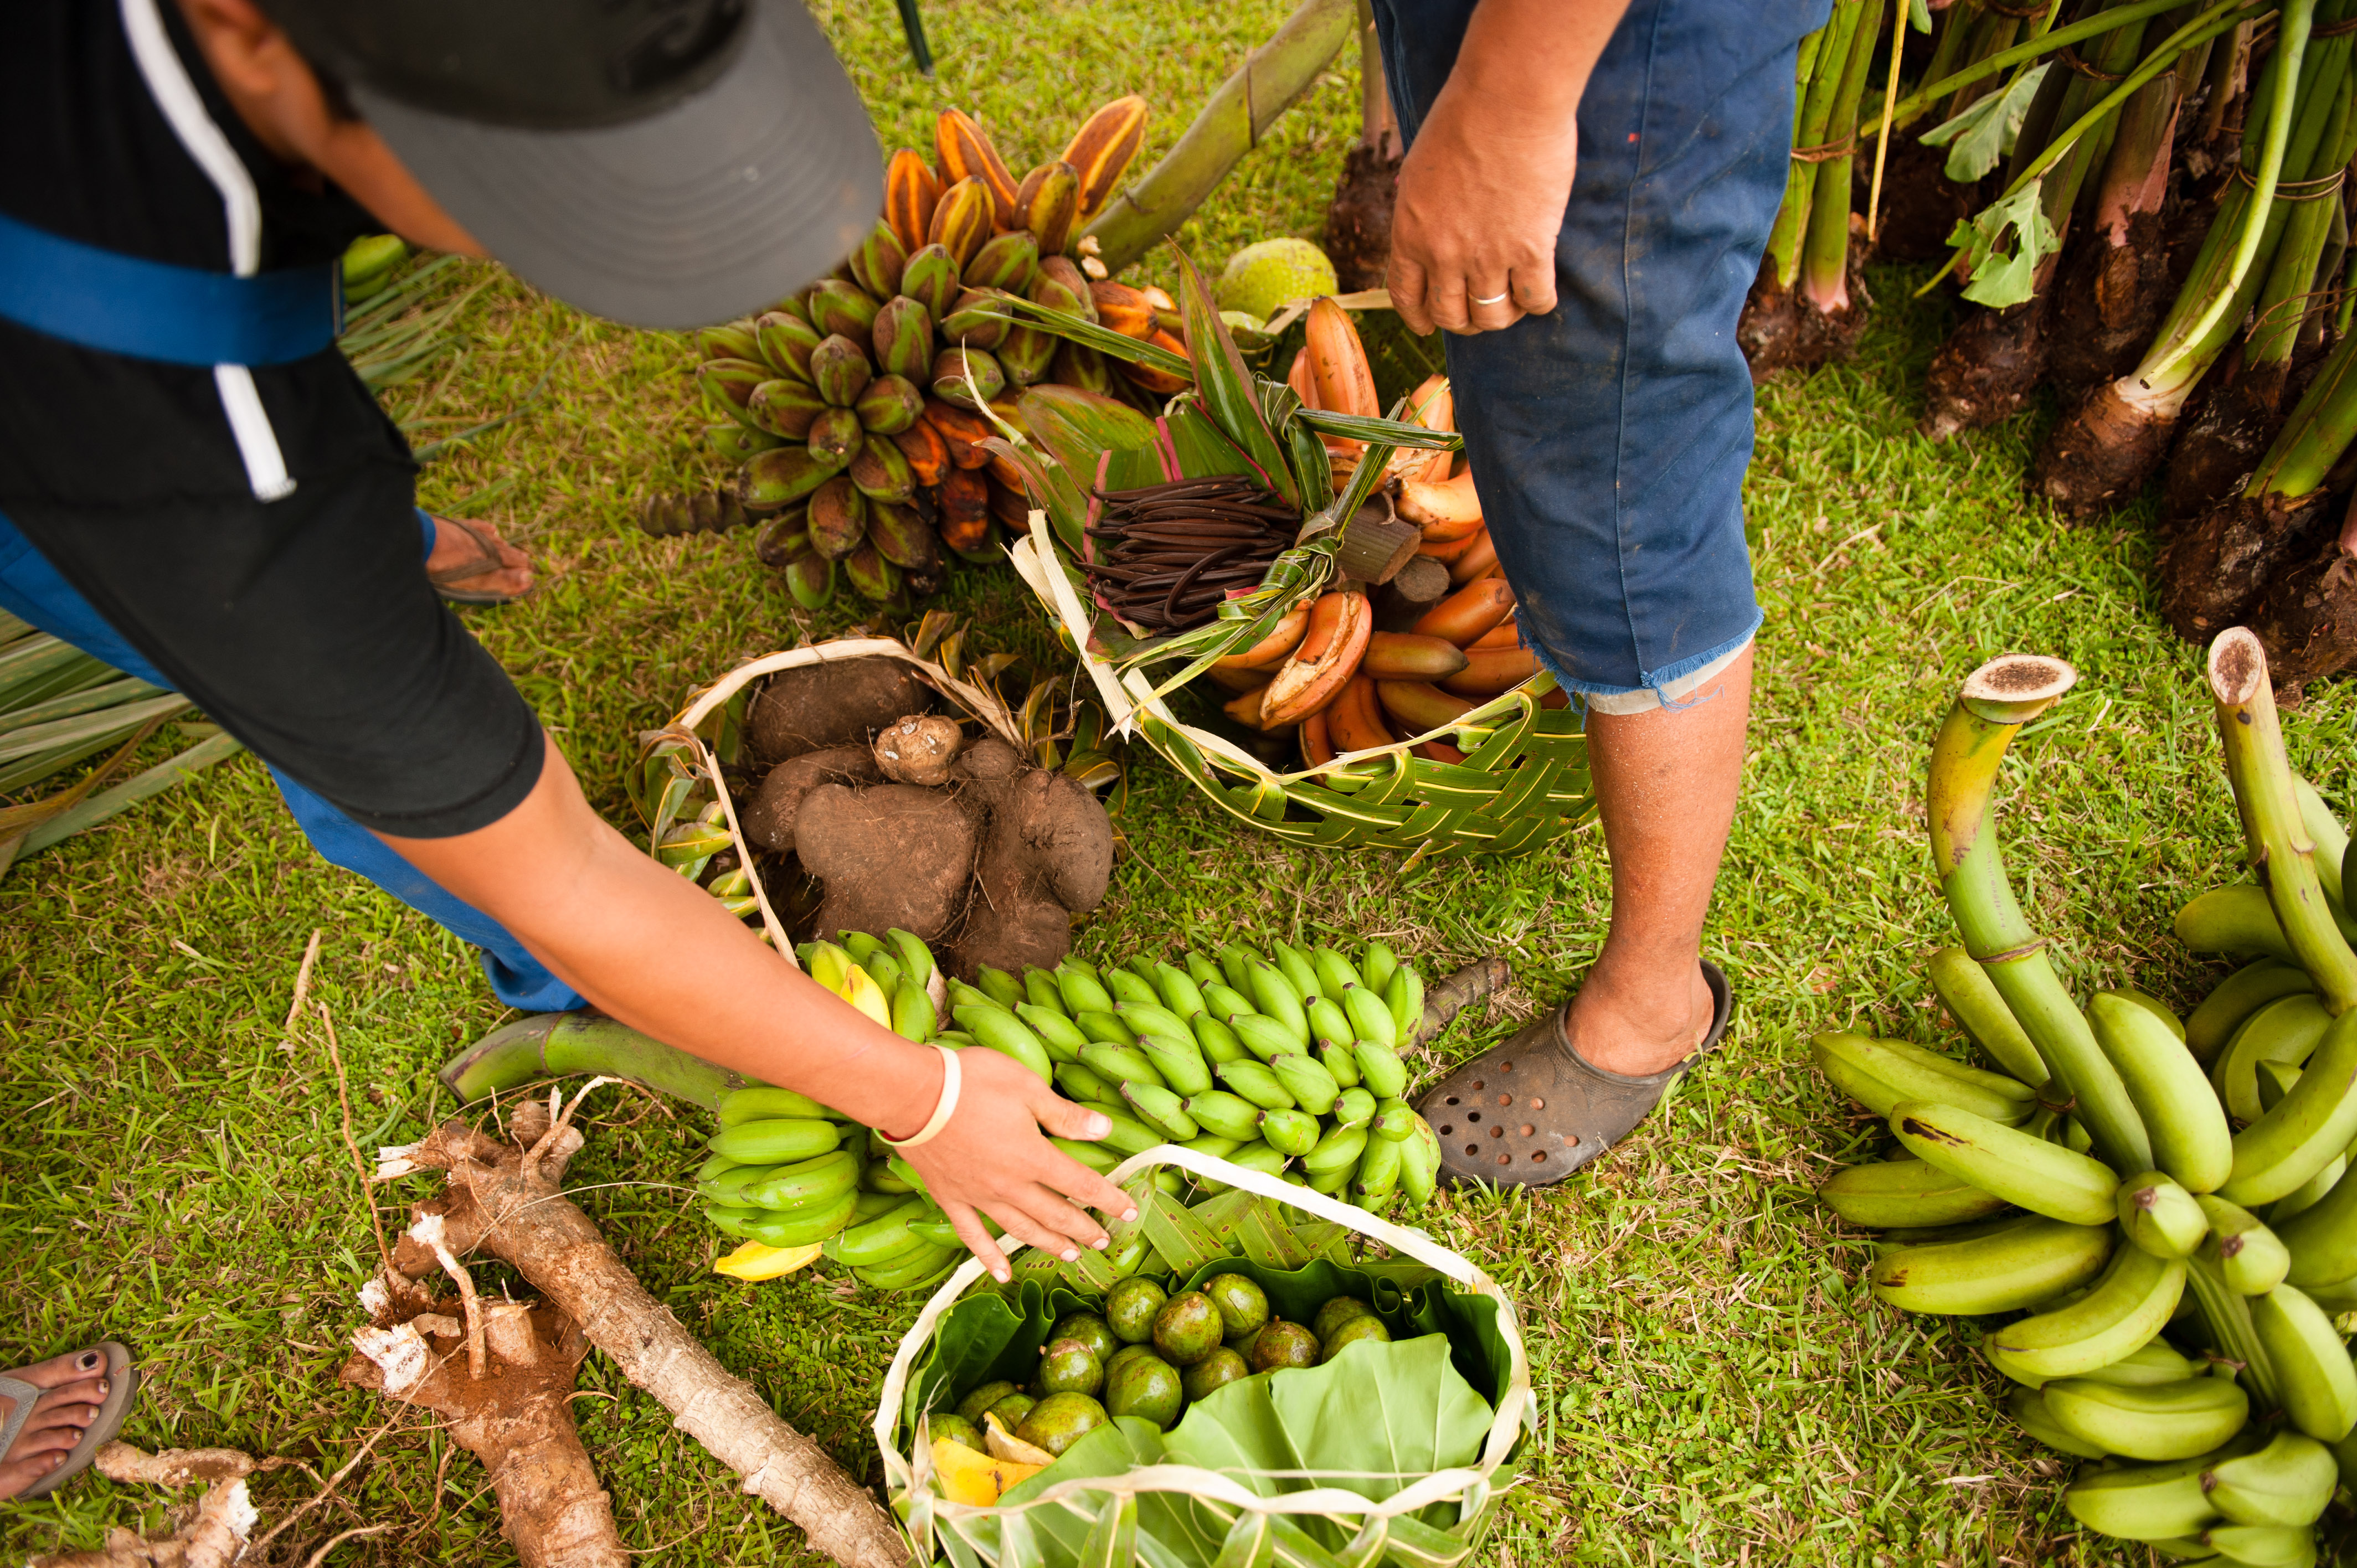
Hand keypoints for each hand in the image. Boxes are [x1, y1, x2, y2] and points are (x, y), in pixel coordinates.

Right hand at [895, 1047, 1138, 1283]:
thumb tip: (1104, 1128)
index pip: (1082, 1184)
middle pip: (1056, 1214)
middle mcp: (1010, 1185)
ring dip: (1049, 1244)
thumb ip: (1064, 1115)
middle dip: (1084, 1229)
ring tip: (1070, 1256)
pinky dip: (988, 1258)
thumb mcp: (1026, 1087)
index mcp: (1033, 1156)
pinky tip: (1001, 1274)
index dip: (1109, 1199)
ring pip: (1022, 1230)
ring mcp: (979, 1196)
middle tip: (1103, 1242)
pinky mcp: (951, 1199)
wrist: (912, 1095)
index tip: (1129, 1210)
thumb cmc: (971, 1082)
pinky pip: (973, 1236)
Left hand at [1387, 93, 1574, 337]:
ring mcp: (1487, 256)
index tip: (1430, 324)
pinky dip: (1538, 302)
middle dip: (1464, 322)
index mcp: (1410, 233)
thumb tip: (1429, 229)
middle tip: (1480, 312)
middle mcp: (1443, 254)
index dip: (1419, 318)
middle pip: (1451, 316)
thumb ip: (1422, 209)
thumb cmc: (1463, 118)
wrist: (1506, 98)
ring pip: (1493, 317)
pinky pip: (1536, 299)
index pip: (1407, 297)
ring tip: (1512, 301)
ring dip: (1502, 316)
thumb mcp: (1421, 168)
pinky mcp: (1530, 249)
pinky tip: (1541, 289)